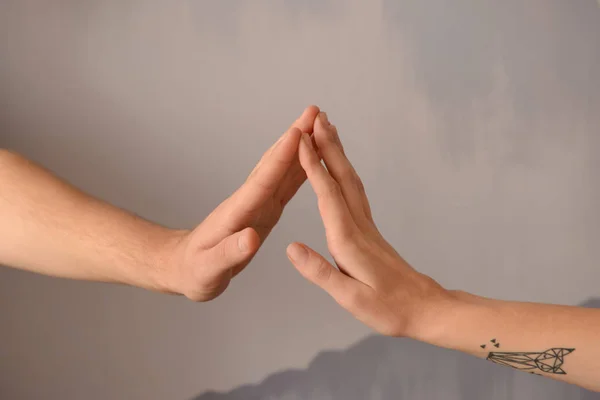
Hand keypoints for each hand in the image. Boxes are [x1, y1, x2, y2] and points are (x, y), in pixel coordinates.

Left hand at [161, 106, 319, 300]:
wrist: (185, 268)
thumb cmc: (195, 271)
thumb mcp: (210, 269)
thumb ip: (230, 252)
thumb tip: (251, 239)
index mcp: (238, 212)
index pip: (263, 180)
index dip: (282, 156)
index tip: (298, 132)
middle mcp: (249, 201)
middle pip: (275, 163)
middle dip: (296, 136)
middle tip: (314, 111)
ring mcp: (257, 203)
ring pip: (282, 168)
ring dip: (301, 146)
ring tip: (319, 125)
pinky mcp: (263, 210)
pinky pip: (285, 184)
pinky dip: (300, 168)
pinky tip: (313, 158)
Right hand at [286, 113, 450, 337]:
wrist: (426, 309)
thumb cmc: (389, 309)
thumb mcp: (350, 298)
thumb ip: (320, 272)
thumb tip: (290, 247)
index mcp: (349, 241)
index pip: (327, 196)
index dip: (313, 167)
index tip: (300, 140)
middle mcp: (359, 226)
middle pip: (342, 177)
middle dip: (328, 145)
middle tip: (315, 117)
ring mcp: (367, 225)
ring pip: (351, 180)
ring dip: (338, 152)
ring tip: (327, 129)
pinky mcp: (370, 229)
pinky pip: (355, 190)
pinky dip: (345, 170)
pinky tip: (340, 165)